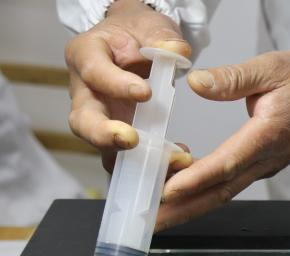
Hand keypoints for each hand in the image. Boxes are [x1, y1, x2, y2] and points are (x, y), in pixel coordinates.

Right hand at [65, 0, 192, 170]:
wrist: (136, 45)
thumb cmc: (137, 34)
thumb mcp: (150, 26)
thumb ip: (163, 38)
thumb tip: (177, 52)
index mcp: (85, 55)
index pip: (94, 72)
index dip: (116, 85)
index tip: (146, 93)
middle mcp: (85, 92)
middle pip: (82, 120)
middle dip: (104, 134)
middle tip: (132, 140)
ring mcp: (100, 119)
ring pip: (102, 148)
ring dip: (133, 160)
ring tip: (169, 160)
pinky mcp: (117, 137)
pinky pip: (128, 159)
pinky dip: (150, 165)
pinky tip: (177, 162)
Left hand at [157, 51, 289, 229]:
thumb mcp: (271, 67)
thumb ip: (233, 78)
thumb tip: (197, 83)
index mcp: (268, 134)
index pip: (228, 162)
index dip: (197, 178)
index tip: (169, 189)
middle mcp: (266, 159)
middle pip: (221, 191)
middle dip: (184, 208)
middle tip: (152, 220)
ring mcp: (264, 167)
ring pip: (222, 193)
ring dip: (189, 207)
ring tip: (156, 216)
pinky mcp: (260, 167)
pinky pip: (228, 186)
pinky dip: (201, 195)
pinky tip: (178, 197)